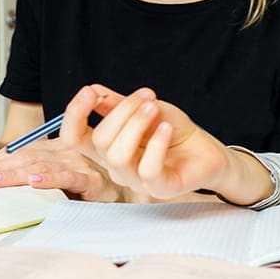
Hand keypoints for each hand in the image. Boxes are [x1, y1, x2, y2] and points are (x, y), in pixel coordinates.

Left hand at [0, 137, 143, 202]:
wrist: (131, 198)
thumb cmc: (95, 190)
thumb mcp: (62, 181)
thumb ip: (39, 177)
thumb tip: (1, 184)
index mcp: (58, 149)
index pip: (20, 152)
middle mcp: (67, 152)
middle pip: (26, 156)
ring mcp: (80, 164)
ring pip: (42, 165)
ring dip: (15, 173)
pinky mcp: (93, 180)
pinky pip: (69, 177)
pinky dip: (51, 178)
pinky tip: (35, 182)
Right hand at [58, 85, 230, 198]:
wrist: (205, 148)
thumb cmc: (172, 130)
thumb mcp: (144, 109)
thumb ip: (118, 103)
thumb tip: (93, 89)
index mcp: (107, 147)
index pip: (74, 138)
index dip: (74, 115)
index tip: (90, 91)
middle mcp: (116, 166)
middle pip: (99, 141)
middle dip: (122, 111)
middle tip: (147, 96)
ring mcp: (137, 180)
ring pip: (118, 156)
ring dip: (135, 124)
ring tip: (154, 108)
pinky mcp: (160, 188)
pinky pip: (147, 169)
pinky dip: (156, 144)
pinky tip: (166, 128)